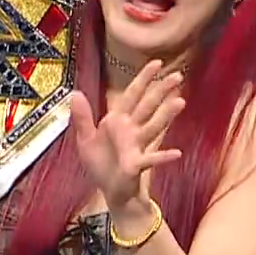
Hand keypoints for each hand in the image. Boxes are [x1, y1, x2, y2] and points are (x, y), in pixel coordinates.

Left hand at [67, 59, 184, 212]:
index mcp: (118, 121)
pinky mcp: (137, 164)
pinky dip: (163, 156)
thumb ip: (82, 118)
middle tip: (177, 76)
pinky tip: (176, 153)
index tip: (157, 63)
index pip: (132, 94)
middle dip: (162, 91)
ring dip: (166, 115)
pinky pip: (151, 159)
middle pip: (148, 106)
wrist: (109, 191)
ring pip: (153, 126)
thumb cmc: (100, 165)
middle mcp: (131, 130)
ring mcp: (137, 146)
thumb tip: (75, 93)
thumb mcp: (85, 140)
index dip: (143, 78)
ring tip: (180, 102)